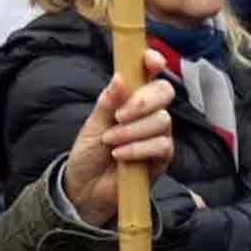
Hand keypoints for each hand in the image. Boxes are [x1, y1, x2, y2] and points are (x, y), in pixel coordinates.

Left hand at [63, 50, 177, 226]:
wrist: (85, 189)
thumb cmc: (89, 154)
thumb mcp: (92, 125)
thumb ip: (107, 102)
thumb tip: (120, 77)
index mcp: (130, 98)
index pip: (149, 73)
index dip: (153, 62)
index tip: (150, 61)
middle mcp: (148, 113)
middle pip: (164, 92)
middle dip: (144, 100)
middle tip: (119, 115)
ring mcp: (157, 135)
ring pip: (162, 120)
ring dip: (132, 131)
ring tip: (110, 142)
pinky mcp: (162, 158)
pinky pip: (162, 145)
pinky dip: (138, 148)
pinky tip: (120, 155)